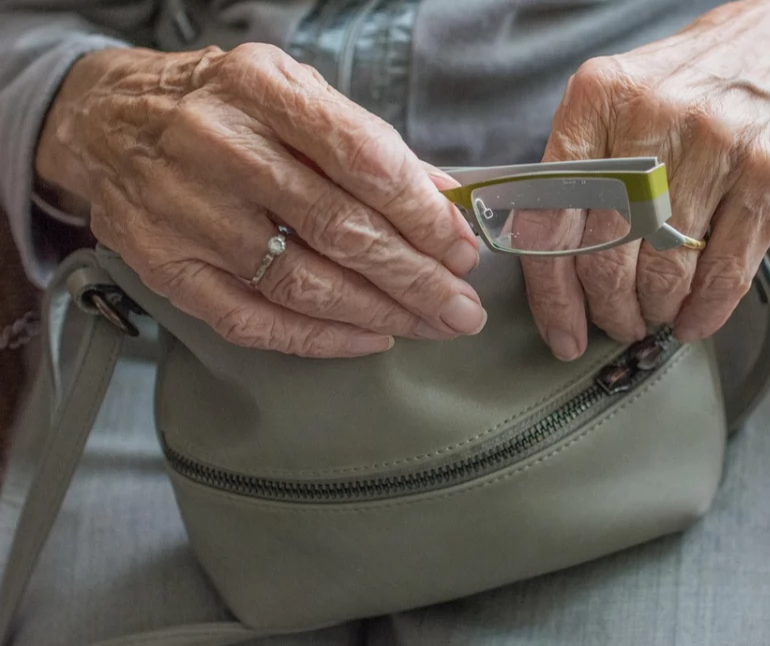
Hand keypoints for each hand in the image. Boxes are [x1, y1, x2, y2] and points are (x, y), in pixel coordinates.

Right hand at [36, 44, 485, 357]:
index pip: (362, 159)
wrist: (106, 120)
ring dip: (379, 313)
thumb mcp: (295, 93)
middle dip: (415, 277)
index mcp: (261, 89)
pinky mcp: (164, 265)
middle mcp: (218, 146)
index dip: (422, 214)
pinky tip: (368, 339)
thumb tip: (446, 200)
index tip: (462, 249)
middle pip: (338, 229)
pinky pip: (252, 319)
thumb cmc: (224, 107)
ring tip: (430, 326)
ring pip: (301, 282)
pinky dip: (319, 338)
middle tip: (462, 307)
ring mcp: (185, 211)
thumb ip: (369, 143)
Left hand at [523, 0, 769, 359]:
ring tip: (654, 316)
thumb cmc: (694, 82)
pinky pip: (724, 272)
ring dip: (655, 313)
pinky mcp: (766, 174)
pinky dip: (704, 311)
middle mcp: (653, 116)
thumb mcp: (623, 97)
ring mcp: (715, 145)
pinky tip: (693, 320)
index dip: (553, 292)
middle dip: (609, 310)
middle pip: (607, 254)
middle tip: (615, 323)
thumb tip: (549, 260)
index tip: (561, 330)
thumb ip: (584, 166)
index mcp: (598, 96)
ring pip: (665, 271)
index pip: (553, 216)